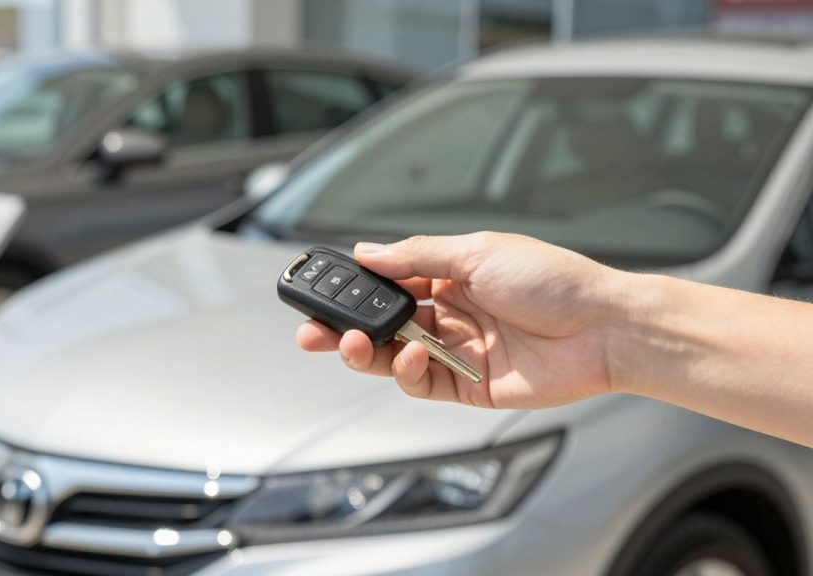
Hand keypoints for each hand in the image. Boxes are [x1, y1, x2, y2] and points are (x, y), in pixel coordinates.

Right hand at [296, 233, 626, 408]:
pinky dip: (408, 372)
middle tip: (311, 332)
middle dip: (344, 328)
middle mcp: (449, 312)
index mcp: (450, 274)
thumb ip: (417, 255)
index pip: (388, 282)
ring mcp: (456, 349)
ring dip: (367, 352)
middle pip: (382, 323)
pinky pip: (421, 382)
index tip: (322, 291)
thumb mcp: (478, 251)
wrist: (603, 329)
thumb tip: (368, 251)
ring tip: (355, 345)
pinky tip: (415, 355)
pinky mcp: (467, 385)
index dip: (355, 289)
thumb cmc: (554, 280)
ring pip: (394, 356)